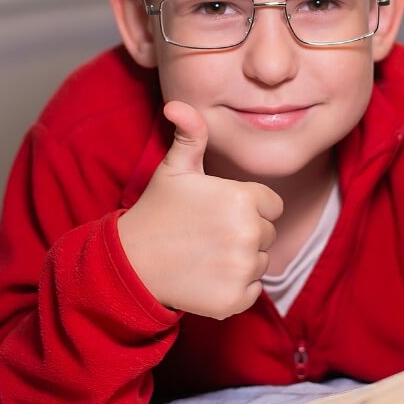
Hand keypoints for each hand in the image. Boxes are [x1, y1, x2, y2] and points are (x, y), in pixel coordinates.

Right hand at [118, 101, 282, 319]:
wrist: (131, 264)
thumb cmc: (157, 211)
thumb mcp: (175, 169)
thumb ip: (190, 134)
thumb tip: (178, 103)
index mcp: (243, 198)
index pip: (272, 205)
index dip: (248, 207)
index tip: (218, 211)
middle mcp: (249, 233)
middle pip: (268, 234)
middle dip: (244, 233)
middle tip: (208, 233)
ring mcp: (243, 268)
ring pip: (261, 262)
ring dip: (241, 260)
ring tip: (205, 253)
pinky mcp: (236, 299)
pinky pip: (253, 290)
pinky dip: (235, 287)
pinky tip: (207, 276)